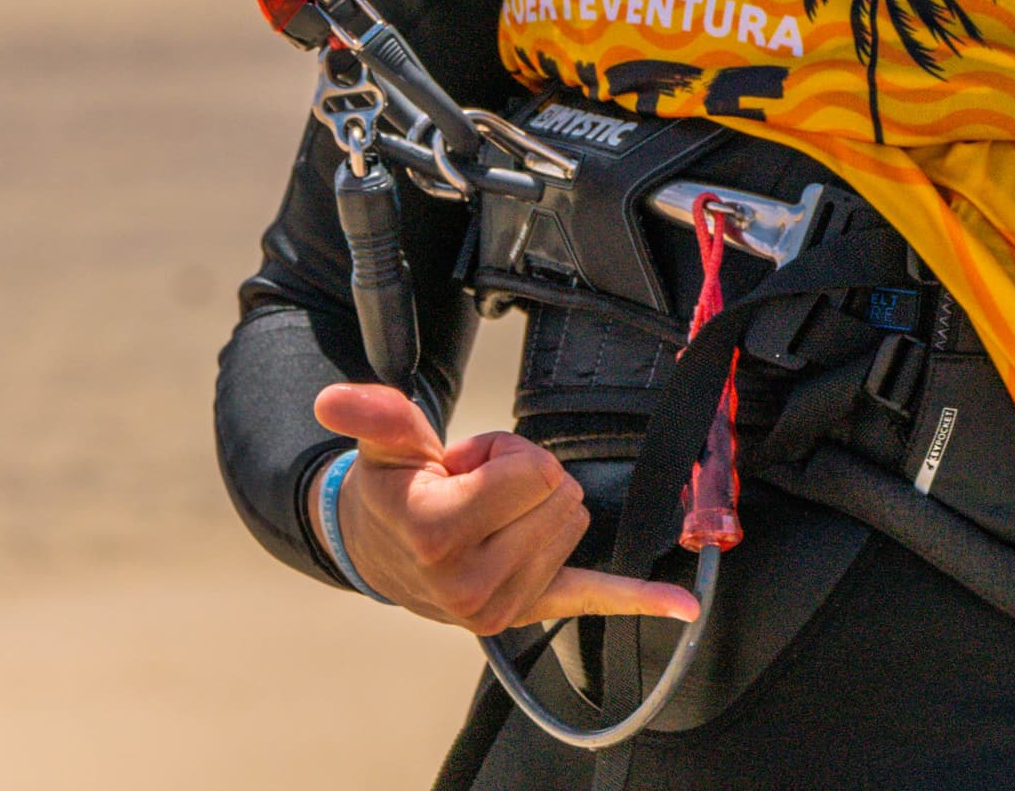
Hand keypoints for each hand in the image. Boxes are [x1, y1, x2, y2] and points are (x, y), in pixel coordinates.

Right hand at [312, 383, 702, 635]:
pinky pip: (593, 599)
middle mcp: (471, 582)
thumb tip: (334, 402)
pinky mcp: (527, 614)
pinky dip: (639, 600)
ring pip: (572, 523)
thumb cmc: (389, 491)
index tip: (462, 466)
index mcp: (438, 535)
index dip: (501, 452)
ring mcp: (501, 606)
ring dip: (535, 507)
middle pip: (556, 494)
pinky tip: (681, 604)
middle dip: (520, 475)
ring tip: (484, 514)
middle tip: (471, 489)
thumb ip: (372, 416)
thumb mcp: (383, 445)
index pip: (529, 470)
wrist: (374, 552)